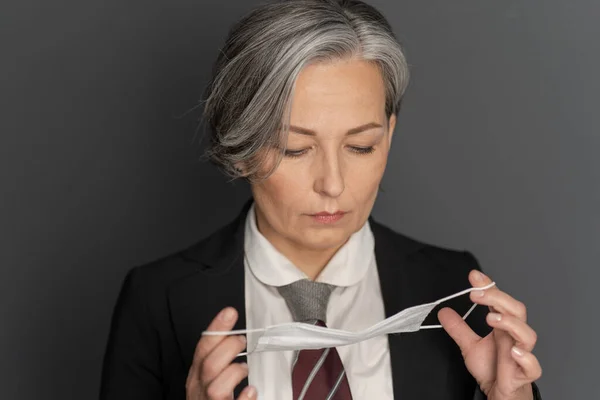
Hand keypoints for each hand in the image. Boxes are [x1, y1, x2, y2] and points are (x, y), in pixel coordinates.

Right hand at [186, 307, 256, 399]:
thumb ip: (219, 359)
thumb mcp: (209, 377)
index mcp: (196, 375)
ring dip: (234, 373)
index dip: (216, 328)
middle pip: (209, 365)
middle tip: (242, 341)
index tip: (230, 312)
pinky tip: (251, 390)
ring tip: (244, 369)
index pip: (203, 347)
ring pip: (216, 387)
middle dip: (228, 348)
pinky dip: (243, 399)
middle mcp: (198, 389)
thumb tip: (236, 337)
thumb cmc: (210, 399)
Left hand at [438, 270, 541, 399]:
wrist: (501, 393)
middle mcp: (514, 336)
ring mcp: (521, 354)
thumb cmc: (492, 368)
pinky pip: (533, 366)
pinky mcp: (524, 374)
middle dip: (498, 299)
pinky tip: (514, 351)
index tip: (474, 276)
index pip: (500, 301)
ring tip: (491, 318)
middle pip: (517, 310)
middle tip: (476, 294)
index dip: (489, 287)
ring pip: (528, 335)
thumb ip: (458, 328)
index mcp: (503, 326)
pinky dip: (526, 358)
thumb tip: (443, 311)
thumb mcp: (470, 346)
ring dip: (510, 323)